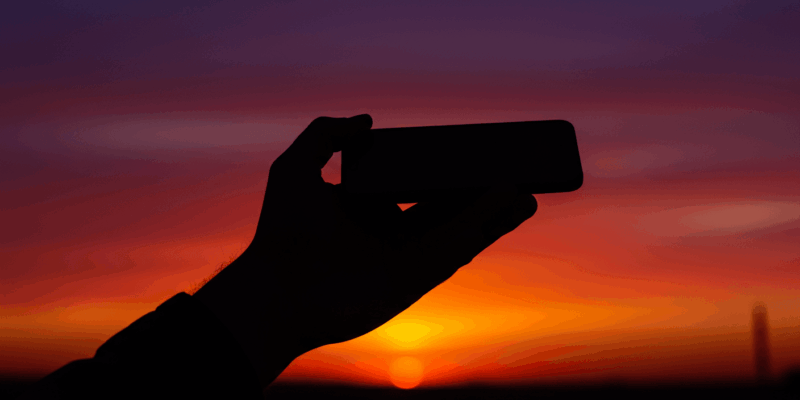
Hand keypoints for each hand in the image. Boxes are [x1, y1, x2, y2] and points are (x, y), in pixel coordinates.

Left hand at [194, 115, 536, 387]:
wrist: (276, 287)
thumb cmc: (282, 230)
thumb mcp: (296, 167)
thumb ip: (326, 134)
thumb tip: (366, 121)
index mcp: (369, 209)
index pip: (417, 187)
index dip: (446, 173)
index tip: (472, 154)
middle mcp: (392, 234)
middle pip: (448, 209)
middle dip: (482, 193)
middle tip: (512, 171)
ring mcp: (406, 258)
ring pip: (462, 230)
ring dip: (497, 212)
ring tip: (529, 190)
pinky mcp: (416, 280)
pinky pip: (459, 249)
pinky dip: (486, 227)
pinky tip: (511, 203)